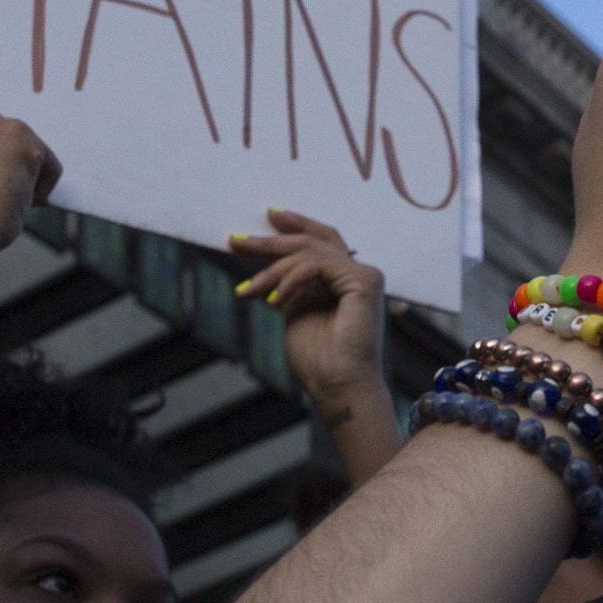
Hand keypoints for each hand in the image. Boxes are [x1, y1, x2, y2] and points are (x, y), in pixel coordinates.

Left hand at [231, 210, 389, 423]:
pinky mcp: (364, 280)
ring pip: (308, 253)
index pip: (321, 242)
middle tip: (238, 239)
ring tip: (248, 290)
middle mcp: (359, 273)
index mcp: (345, 280)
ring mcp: (365, 274)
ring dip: (271, 270)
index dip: (296, 226)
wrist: (336, 385)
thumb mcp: (294, 311)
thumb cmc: (318, 359)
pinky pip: (315, 266)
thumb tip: (268, 272)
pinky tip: (274, 301)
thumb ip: (289, 287)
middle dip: (272, 239)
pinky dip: (289, 280)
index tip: (268, 217)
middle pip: (313, 240)